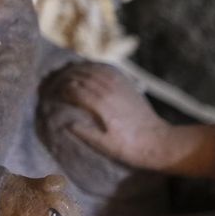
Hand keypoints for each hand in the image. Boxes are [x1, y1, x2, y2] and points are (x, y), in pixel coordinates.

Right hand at [40, 62, 168, 170]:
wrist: (157, 142)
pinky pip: (111, 72)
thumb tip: (67, 123)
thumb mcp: (105, 145)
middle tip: (60, 81)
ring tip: (71, 72)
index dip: (65, 90)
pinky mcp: (130, 87)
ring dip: (82, 70)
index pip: (77, 91)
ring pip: (97, 72)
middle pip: (85, 78)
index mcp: (102, 106)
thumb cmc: (130, 147)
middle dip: (70, 77)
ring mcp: (121, 88)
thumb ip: (85, 133)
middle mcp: (110, 92)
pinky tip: (92, 69)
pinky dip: (98, 68)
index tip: (57, 92)